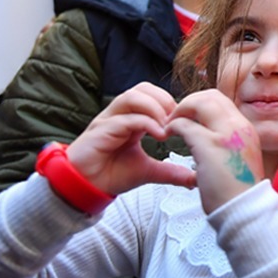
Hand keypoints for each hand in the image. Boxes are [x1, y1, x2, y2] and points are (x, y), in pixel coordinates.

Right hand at [66, 83, 196, 195]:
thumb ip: (169, 171)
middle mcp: (119, 114)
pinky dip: (145, 123)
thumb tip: (193, 180)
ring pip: (132, 96)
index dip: (170, 102)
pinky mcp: (100, 130)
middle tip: (177, 118)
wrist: (84, 189)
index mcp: (132, 118)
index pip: (152, 94)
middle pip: (143, 88)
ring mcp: (108, 120)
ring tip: (167, 125)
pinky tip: (158, 135)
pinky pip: (125, 118)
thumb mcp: (147, 171)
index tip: (185, 119)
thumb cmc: (110, 176)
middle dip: (164, 99)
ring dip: (154, 107)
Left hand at [167, 89, 264, 213]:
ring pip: (200, 103)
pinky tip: (167, 134)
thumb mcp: (239, 157)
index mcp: (246, 128)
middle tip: (176, 115)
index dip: (202, 103)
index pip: (222, 101)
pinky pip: (186, 126)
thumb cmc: (237, 191)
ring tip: (170, 122)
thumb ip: (229, 141)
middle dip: (190, 102)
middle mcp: (239, 125)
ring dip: (181, 110)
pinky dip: (174, 126)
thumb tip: (211, 136)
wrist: (244, 210)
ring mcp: (225, 134)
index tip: (189, 116)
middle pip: (211, 96)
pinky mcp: (209, 146)